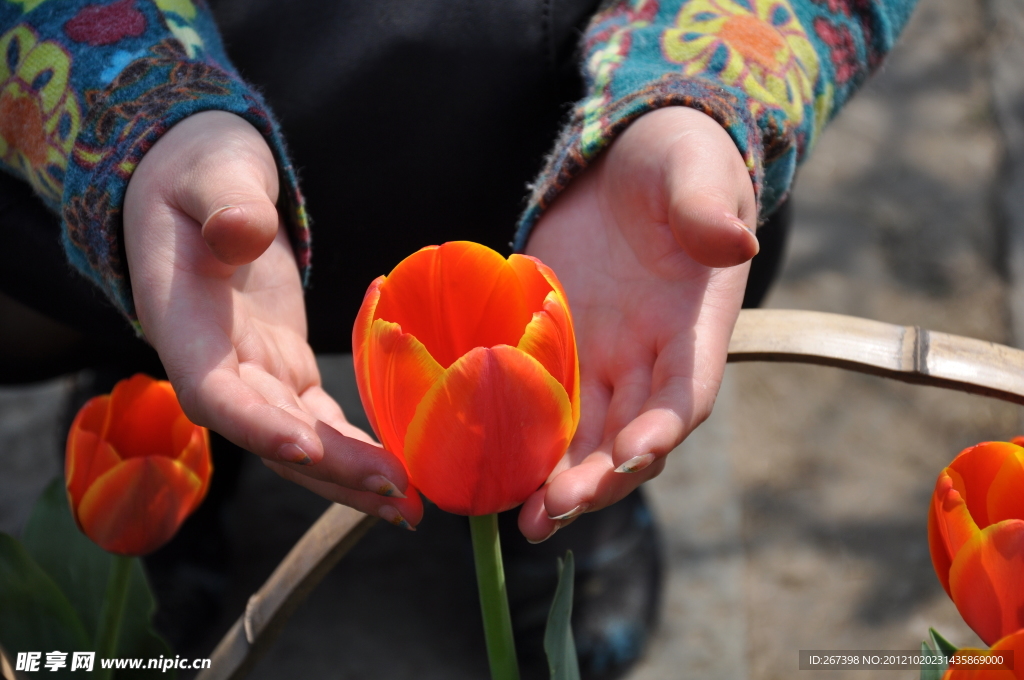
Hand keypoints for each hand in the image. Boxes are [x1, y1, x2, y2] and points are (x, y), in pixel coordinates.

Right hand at [123, 111, 422, 527]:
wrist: (204, 188)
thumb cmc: (203, 172)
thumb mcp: (212, 170)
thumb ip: (225, 201)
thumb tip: (243, 233)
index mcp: (184, 322)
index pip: (212, 389)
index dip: (254, 424)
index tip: (307, 447)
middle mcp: (214, 363)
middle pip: (268, 432)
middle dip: (330, 468)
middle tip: (398, 492)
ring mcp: (253, 372)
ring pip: (298, 440)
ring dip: (349, 477)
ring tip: (411, 508)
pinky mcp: (285, 370)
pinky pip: (320, 419)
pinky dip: (356, 448)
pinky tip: (401, 474)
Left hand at [517, 106, 756, 541]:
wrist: (627, 163)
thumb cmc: (676, 162)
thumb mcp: (693, 173)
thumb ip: (707, 208)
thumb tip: (734, 242)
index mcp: (692, 327)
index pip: (686, 392)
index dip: (663, 427)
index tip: (633, 454)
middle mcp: (649, 359)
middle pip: (629, 435)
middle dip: (598, 478)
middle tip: (554, 511)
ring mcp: (602, 359)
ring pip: (584, 436)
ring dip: (558, 480)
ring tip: (523, 520)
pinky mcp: (556, 349)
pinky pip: (544, 406)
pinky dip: (526, 443)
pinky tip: (492, 470)